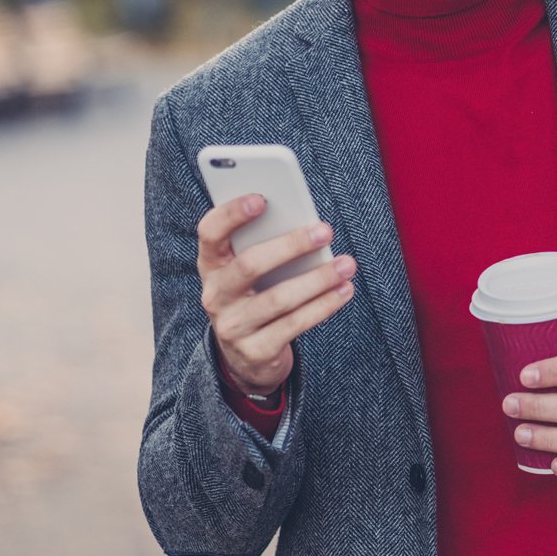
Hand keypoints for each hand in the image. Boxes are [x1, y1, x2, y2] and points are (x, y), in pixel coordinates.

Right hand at [196, 194, 355, 396]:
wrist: (247, 357)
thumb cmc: (256, 295)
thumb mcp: (250, 271)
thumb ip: (265, 245)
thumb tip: (307, 224)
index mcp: (211, 265)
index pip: (210, 233)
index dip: (231, 214)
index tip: (262, 198)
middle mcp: (215, 295)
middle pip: (249, 265)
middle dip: (291, 245)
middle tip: (325, 230)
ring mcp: (232, 326)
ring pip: (278, 299)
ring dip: (318, 279)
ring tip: (347, 264)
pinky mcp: (256, 351)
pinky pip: (294, 325)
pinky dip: (324, 305)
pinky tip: (344, 290)